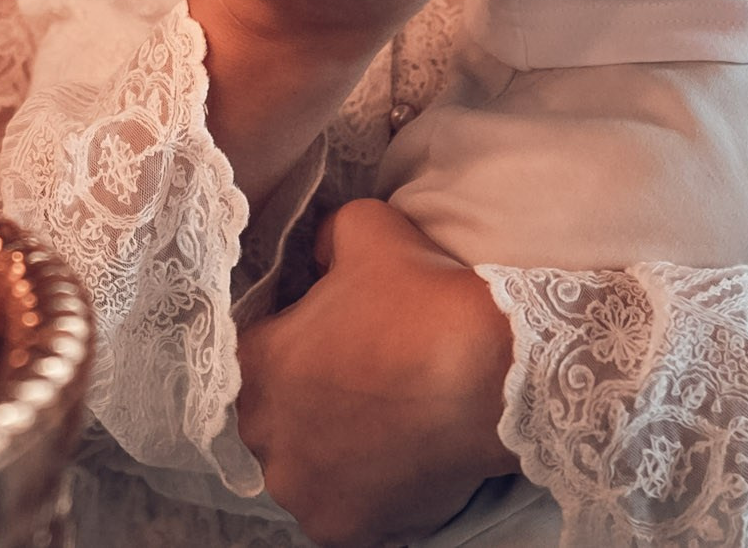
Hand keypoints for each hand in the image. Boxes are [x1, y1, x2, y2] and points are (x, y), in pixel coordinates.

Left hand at [239, 199, 518, 547]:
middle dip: (306, 401)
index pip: (255, 352)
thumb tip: (321, 255)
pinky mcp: (342, 528)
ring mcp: (302, 488)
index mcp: (255, 364)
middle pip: (273, 416)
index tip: (328, 340)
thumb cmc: (421, 300)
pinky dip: (360, 491)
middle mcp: (264, 435)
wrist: (492, 376)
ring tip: (379, 426)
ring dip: (328, 451)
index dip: (292, 342)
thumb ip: (327, 238)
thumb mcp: (364, 229)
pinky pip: (340, 507)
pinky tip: (392, 462)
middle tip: (359, 383)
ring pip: (303, 468)